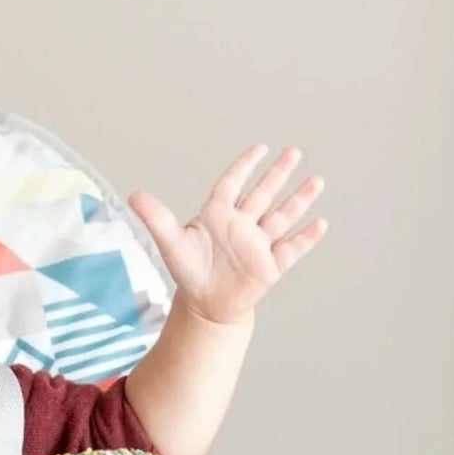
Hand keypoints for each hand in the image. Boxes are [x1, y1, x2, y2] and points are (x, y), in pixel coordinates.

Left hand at [128, 145, 326, 325]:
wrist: (205, 306)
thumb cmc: (189, 272)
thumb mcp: (170, 244)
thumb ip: (157, 218)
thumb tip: (133, 195)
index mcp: (218, 215)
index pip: (233, 183)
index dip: (245, 165)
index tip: (260, 148)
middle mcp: (242, 225)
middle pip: (263, 193)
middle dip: (278, 173)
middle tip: (294, 151)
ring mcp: (258, 244)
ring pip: (282, 216)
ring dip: (299, 200)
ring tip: (316, 180)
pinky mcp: (270, 266)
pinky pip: (291, 249)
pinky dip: (305, 238)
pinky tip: (320, 224)